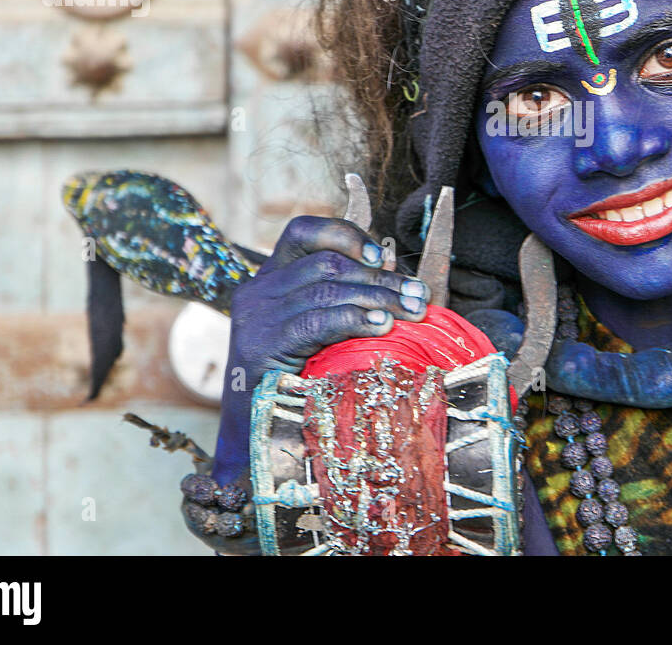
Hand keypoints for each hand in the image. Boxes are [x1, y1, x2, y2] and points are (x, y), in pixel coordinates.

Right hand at [211, 216, 428, 482]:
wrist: (252, 440)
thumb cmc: (297, 384)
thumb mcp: (320, 333)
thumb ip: (347, 299)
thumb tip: (396, 272)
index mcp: (269, 280)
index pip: (302, 232)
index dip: (345, 235)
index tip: (383, 257)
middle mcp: (256, 291)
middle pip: (326, 263)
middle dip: (380, 278)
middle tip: (419, 296)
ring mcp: (255, 317)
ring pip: (326, 288)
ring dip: (378, 297)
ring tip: (411, 311)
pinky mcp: (260, 345)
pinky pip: (316, 321)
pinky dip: (353, 319)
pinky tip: (381, 327)